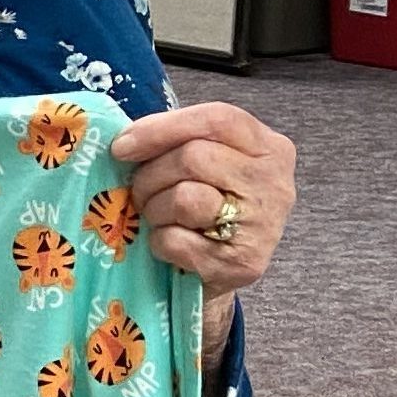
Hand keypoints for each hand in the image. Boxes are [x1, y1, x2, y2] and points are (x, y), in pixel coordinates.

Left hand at [112, 99, 296, 365]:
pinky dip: (159, 243)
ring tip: (160, 219)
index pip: (217, 119)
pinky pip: (175, 240)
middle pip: (193, 157)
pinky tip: (172, 247)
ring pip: (184, 198)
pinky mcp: (241, 264)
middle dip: (151, 176)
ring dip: (155, 210)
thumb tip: (125, 142)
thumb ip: (181, 143)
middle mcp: (275, 183)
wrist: (217, 277)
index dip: (162, 129)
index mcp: (270, 149)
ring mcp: (263, 226)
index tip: (121, 147)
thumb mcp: (205, 167)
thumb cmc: (206, 212)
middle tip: (140, 193)